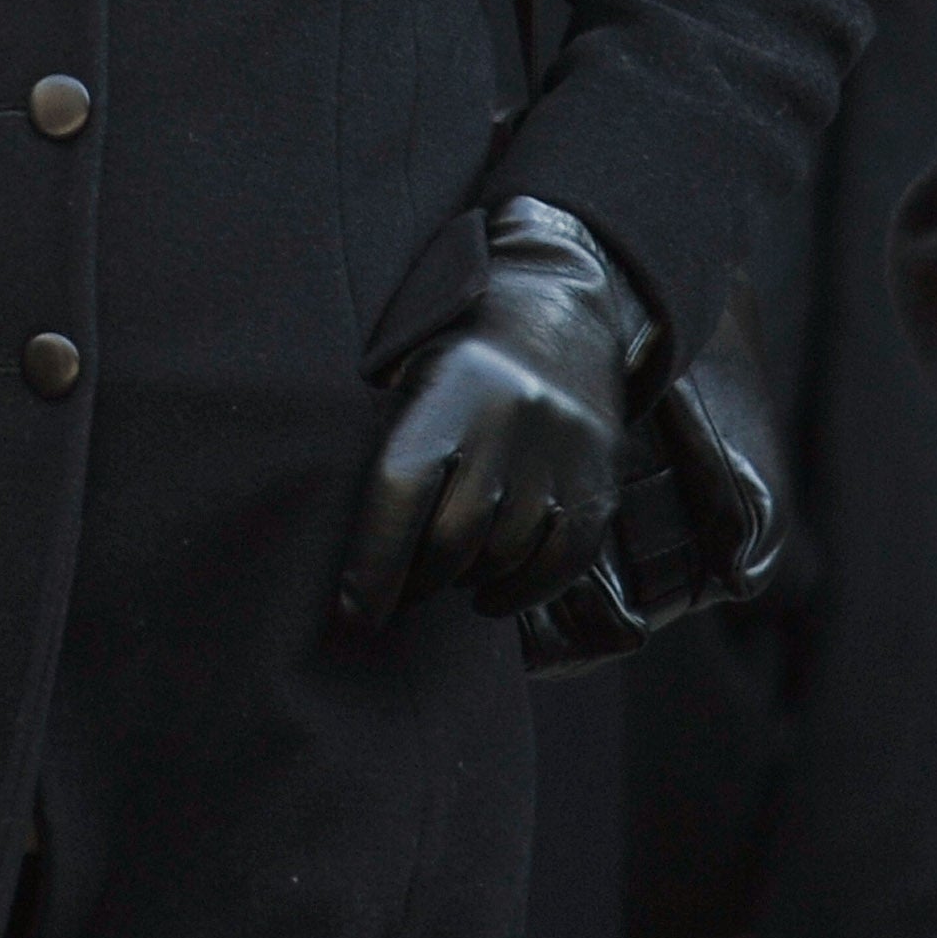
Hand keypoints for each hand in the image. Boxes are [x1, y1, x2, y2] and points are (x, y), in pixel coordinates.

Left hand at [339, 198, 639, 630]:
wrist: (555, 321)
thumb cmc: (455, 365)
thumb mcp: (408, 378)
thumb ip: (383, 448)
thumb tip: (336, 549)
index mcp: (449, 389)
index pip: (402, 490)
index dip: (374, 563)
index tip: (350, 616)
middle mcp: (510, 418)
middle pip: (456, 535)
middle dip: (418, 579)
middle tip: (397, 591)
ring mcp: (563, 451)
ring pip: (506, 554)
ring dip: (467, 580)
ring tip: (444, 574)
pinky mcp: (600, 480)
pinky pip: (561, 562)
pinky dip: (521, 593)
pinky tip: (488, 597)